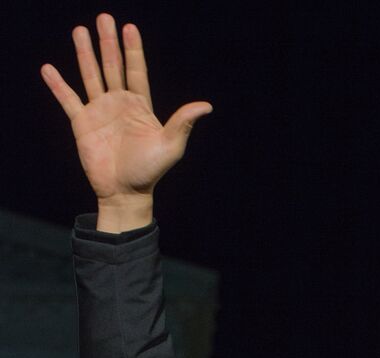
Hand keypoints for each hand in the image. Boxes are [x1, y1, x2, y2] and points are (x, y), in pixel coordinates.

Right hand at [41, 13, 211, 231]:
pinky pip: (68, 100)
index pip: (136, 71)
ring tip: (79, 30)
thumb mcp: (170, 146)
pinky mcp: (82, 124)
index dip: (133, 50)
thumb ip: (183, 122)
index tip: (129, 28)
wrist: (125, 193)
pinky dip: (58, 85)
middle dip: (108, 43)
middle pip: (112, 67)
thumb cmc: (150, 172)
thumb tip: (206, 106)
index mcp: (140, 106)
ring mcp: (100, 112)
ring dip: (85, 54)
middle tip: (104, 18)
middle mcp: (119, 104)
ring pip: (90, 76)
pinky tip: (48, 69)